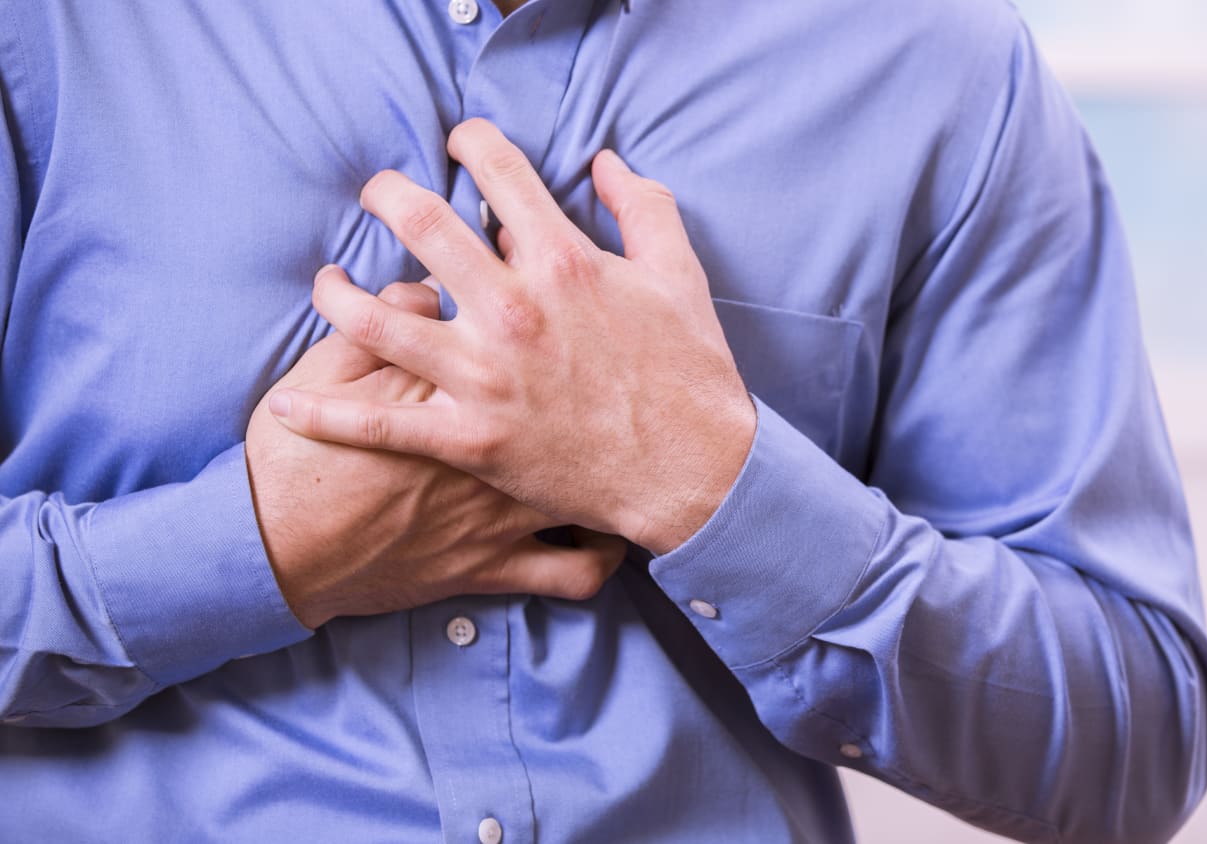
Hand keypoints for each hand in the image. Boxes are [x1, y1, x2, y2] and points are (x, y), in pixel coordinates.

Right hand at [246, 280, 626, 628]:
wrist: (278, 548)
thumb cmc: (297, 457)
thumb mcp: (329, 368)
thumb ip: (388, 318)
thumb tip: (428, 288)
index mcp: (460, 381)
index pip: (523, 323)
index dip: (534, 294)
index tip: (534, 284)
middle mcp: (500, 441)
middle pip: (576, 390)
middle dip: (593, 362)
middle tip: (593, 353)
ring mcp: (506, 508)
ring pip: (599, 480)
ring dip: (617, 460)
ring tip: (623, 439)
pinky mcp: (500, 563)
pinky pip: (578, 568)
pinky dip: (602, 554)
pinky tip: (609, 532)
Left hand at [268, 119, 756, 554]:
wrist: (695, 472)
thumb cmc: (690, 373)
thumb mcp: (680, 275)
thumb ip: (644, 206)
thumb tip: (605, 161)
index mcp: (563, 261)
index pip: (497, 171)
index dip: (470, 141)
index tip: (458, 142)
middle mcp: (513, 309)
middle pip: (419, 224)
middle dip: (386, 194)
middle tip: (376, 194)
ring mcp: (485, 377)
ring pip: (375, 321)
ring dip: (338, 293)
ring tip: (329, 282)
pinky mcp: (470, 439)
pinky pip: (380, 424)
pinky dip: (327, 413)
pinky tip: (289, 401)